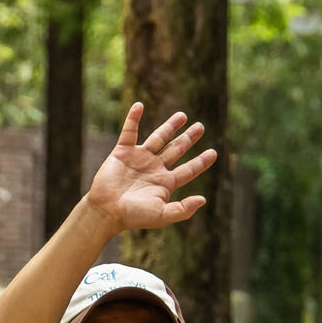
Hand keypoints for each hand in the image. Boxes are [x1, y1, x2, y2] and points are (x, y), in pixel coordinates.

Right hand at [84, 103, 218, 235]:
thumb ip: (183, 209)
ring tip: (183, 115)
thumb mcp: (162, 215)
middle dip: (188, 138)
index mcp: (165, 183)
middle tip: (201, 126)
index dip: (201, 162)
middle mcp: (155, 168)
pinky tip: (139, 106)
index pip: (188, 170)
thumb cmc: (134, 216)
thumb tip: (204, 199)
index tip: (214, 152)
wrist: (107, 210)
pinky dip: (133, 118)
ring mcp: (139, 158)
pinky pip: (129, 132)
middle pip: (176, 150)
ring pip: (158, 138)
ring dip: (170, 126)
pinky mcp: (122, 152)